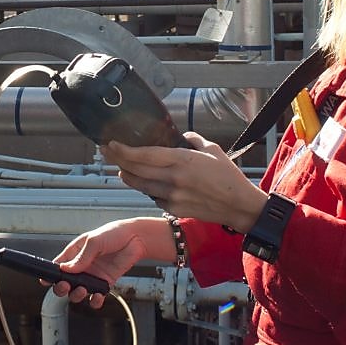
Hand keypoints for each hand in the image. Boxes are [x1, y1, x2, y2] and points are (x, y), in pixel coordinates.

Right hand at [49, 217, 172, 308]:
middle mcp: (82, 266)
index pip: (58, 265)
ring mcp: (93, 275)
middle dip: (61, 287)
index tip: (46, 280)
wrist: (136, 239)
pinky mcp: (105, 283)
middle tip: (65, 286)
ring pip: (78, 291)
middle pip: (64, 282)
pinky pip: (96, 296)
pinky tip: (97, 297)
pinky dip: (95, 300)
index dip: (50, 274)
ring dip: (77, 295)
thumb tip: (67, 269)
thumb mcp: (94, 241)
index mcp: (75, 252)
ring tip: (82, 290)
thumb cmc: (114, 233)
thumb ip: (81, 257)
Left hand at [102, 132, 265, 232]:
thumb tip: (181, 136)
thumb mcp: (213, 150)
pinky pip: (153, 196)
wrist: (238, 206)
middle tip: (107, 152)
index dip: (124, 150)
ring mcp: (172, 196)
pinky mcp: (174, 208)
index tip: (111, 144)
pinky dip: (147, 189)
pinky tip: (146, 183)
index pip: (145, 155)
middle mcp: (173, 179)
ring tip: (121, 168)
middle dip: (118, 160)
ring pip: (140, 185)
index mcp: (182, 160)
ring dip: (128, 176)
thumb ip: (193, 140)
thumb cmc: (229, 177)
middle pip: (136, 170)